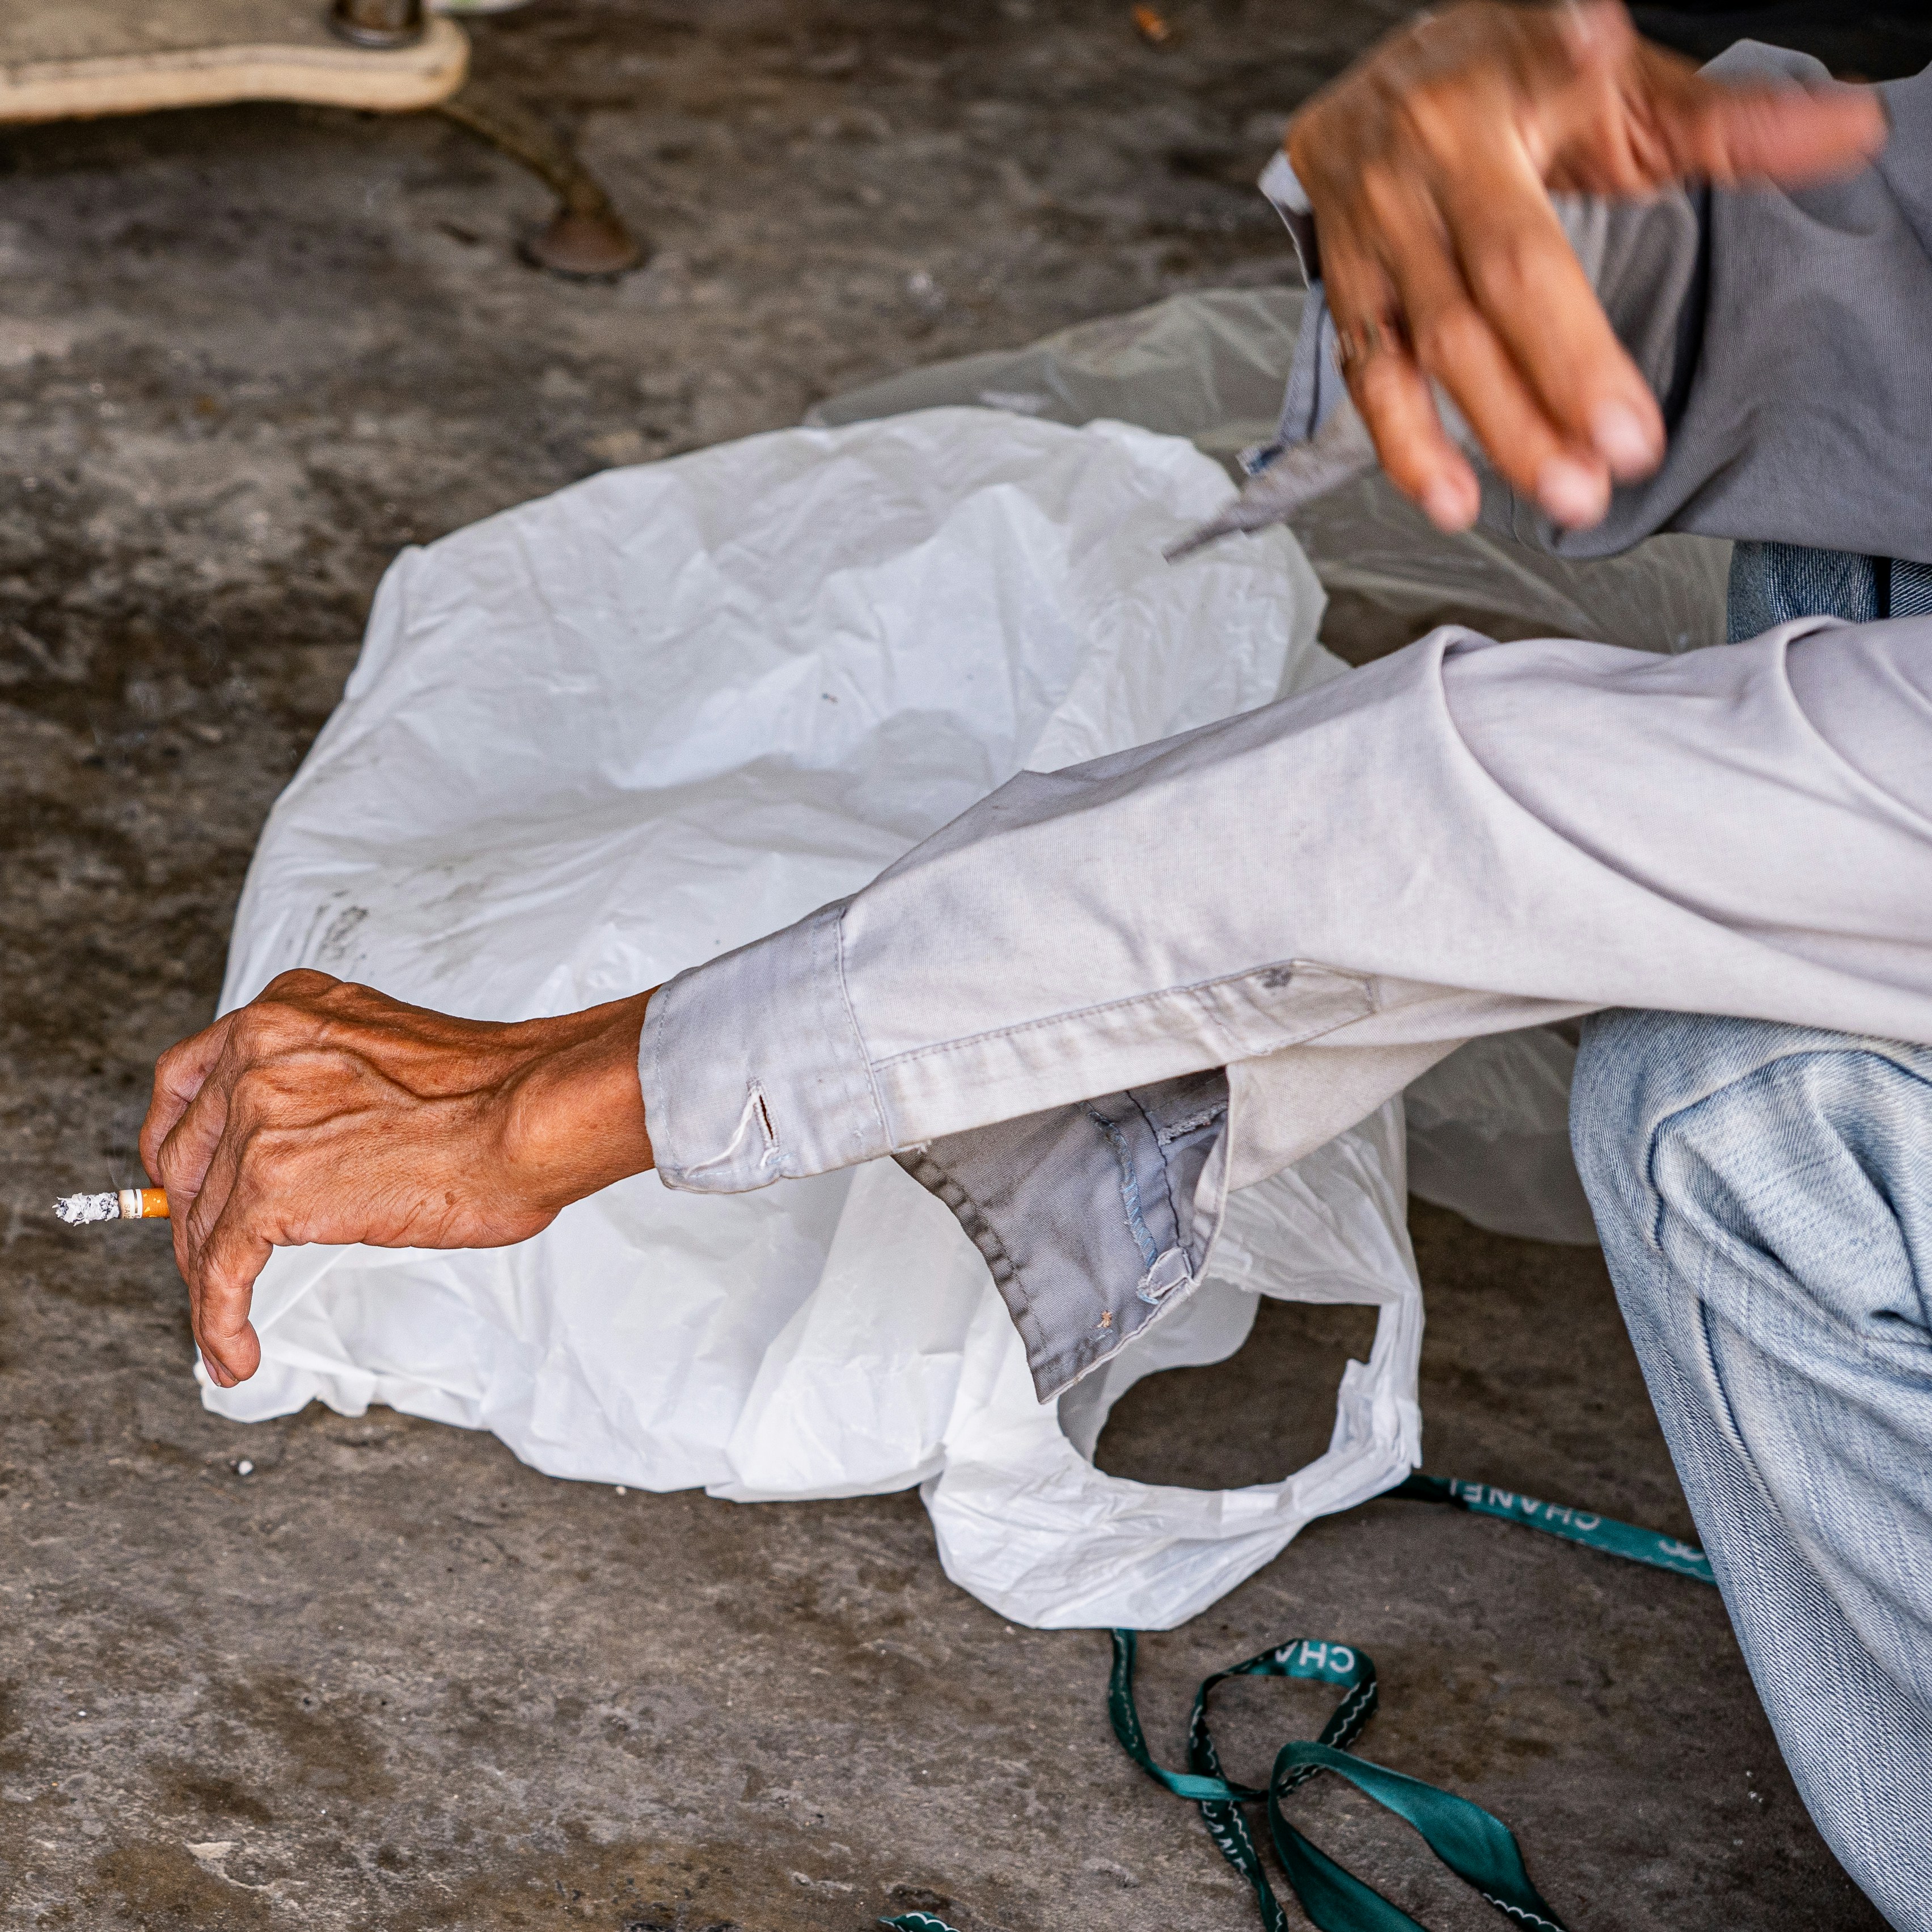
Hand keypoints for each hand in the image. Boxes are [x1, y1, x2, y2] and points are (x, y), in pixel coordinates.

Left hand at [140, 971, 655, 1388]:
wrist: (530, 1115)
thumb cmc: (496, 1092)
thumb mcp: (386, 1054)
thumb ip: (332, 1080)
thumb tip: (319, 1145)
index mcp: (287, 1012)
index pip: (188, 1078)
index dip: (177, 1137)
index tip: (182, 1173)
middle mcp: (257, 1056)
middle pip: (187, 1155)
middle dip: (197, 1218)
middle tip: (217, 1261)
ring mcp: (258, 1124)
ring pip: (202, 1222)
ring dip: (211, 1282)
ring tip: (229, 1326)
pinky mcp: (270, 1194)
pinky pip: (221, 1273)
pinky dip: (219, 1322)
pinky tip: (236, 1353)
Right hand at [1285, 0, 1887, 530]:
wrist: (1370, 96)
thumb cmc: (1504, 90)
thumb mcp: (1614, 88)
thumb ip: (1725, 120)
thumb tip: (1856, 131)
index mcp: (1489, 99)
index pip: (1545, 116)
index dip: (1569, 115)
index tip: (1599, 53)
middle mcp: (1419, 170)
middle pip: (1493, 281)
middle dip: (1561, 374)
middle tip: (1622, 456)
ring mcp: (1374, 241)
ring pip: (1432, 346)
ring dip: (1497, 431)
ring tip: (1564, 494)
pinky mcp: (1347, 298)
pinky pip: (1372, 381)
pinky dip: (1408, 448)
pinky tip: (1450, 501)